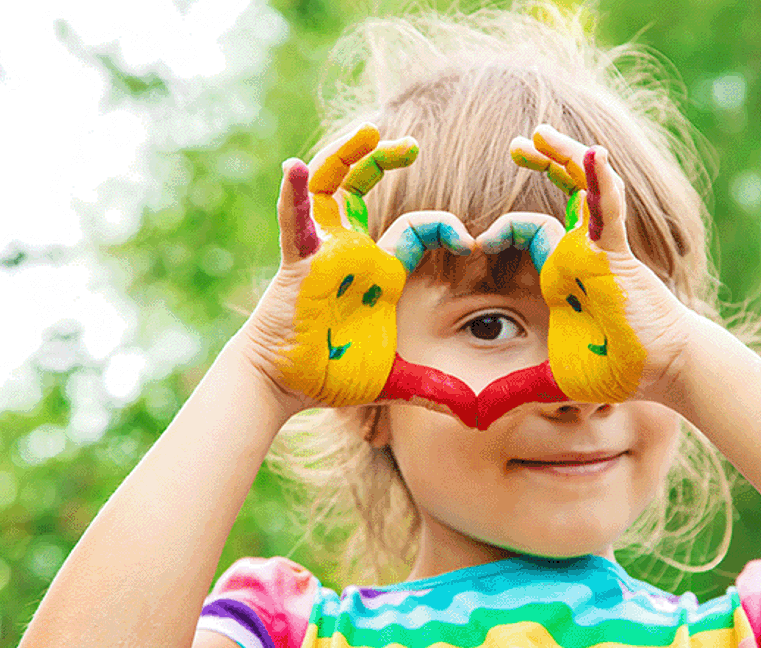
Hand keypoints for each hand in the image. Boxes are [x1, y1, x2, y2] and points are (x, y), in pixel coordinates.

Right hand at [241, 123, 469, 408]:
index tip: (472, 240)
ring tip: (370, 131)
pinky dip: (296, 195)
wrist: (285, 386)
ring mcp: (322, 251)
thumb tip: (475, 413)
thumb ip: (433, 389)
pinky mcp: (297, 262)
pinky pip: (295, 221)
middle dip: (385, 160)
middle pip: (366, 188)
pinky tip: (296, 167)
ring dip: (348, 156)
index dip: (446, 227)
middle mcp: (352, 251)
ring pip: (332, 187)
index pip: (418, 229)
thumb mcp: (394, 380)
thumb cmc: (332, 374)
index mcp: (381, 271)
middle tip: (411, 144)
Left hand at [480, 124, 695, 404]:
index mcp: (560, 273)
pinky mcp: (618, 254)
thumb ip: (512, 390)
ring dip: (565, 158)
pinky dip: (602, 185)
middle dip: (541, 165)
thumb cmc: (612, 369)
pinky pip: (608, 212)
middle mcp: (578, 252)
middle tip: (517, 144)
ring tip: (540, 132)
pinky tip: (594, 156)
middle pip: (557, 195)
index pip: (526, 231)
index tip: (473, 243)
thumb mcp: (549, 381)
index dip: (500, 229)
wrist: (659, 371)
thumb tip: (475, 417)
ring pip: (582, 190)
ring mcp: (599, 248)